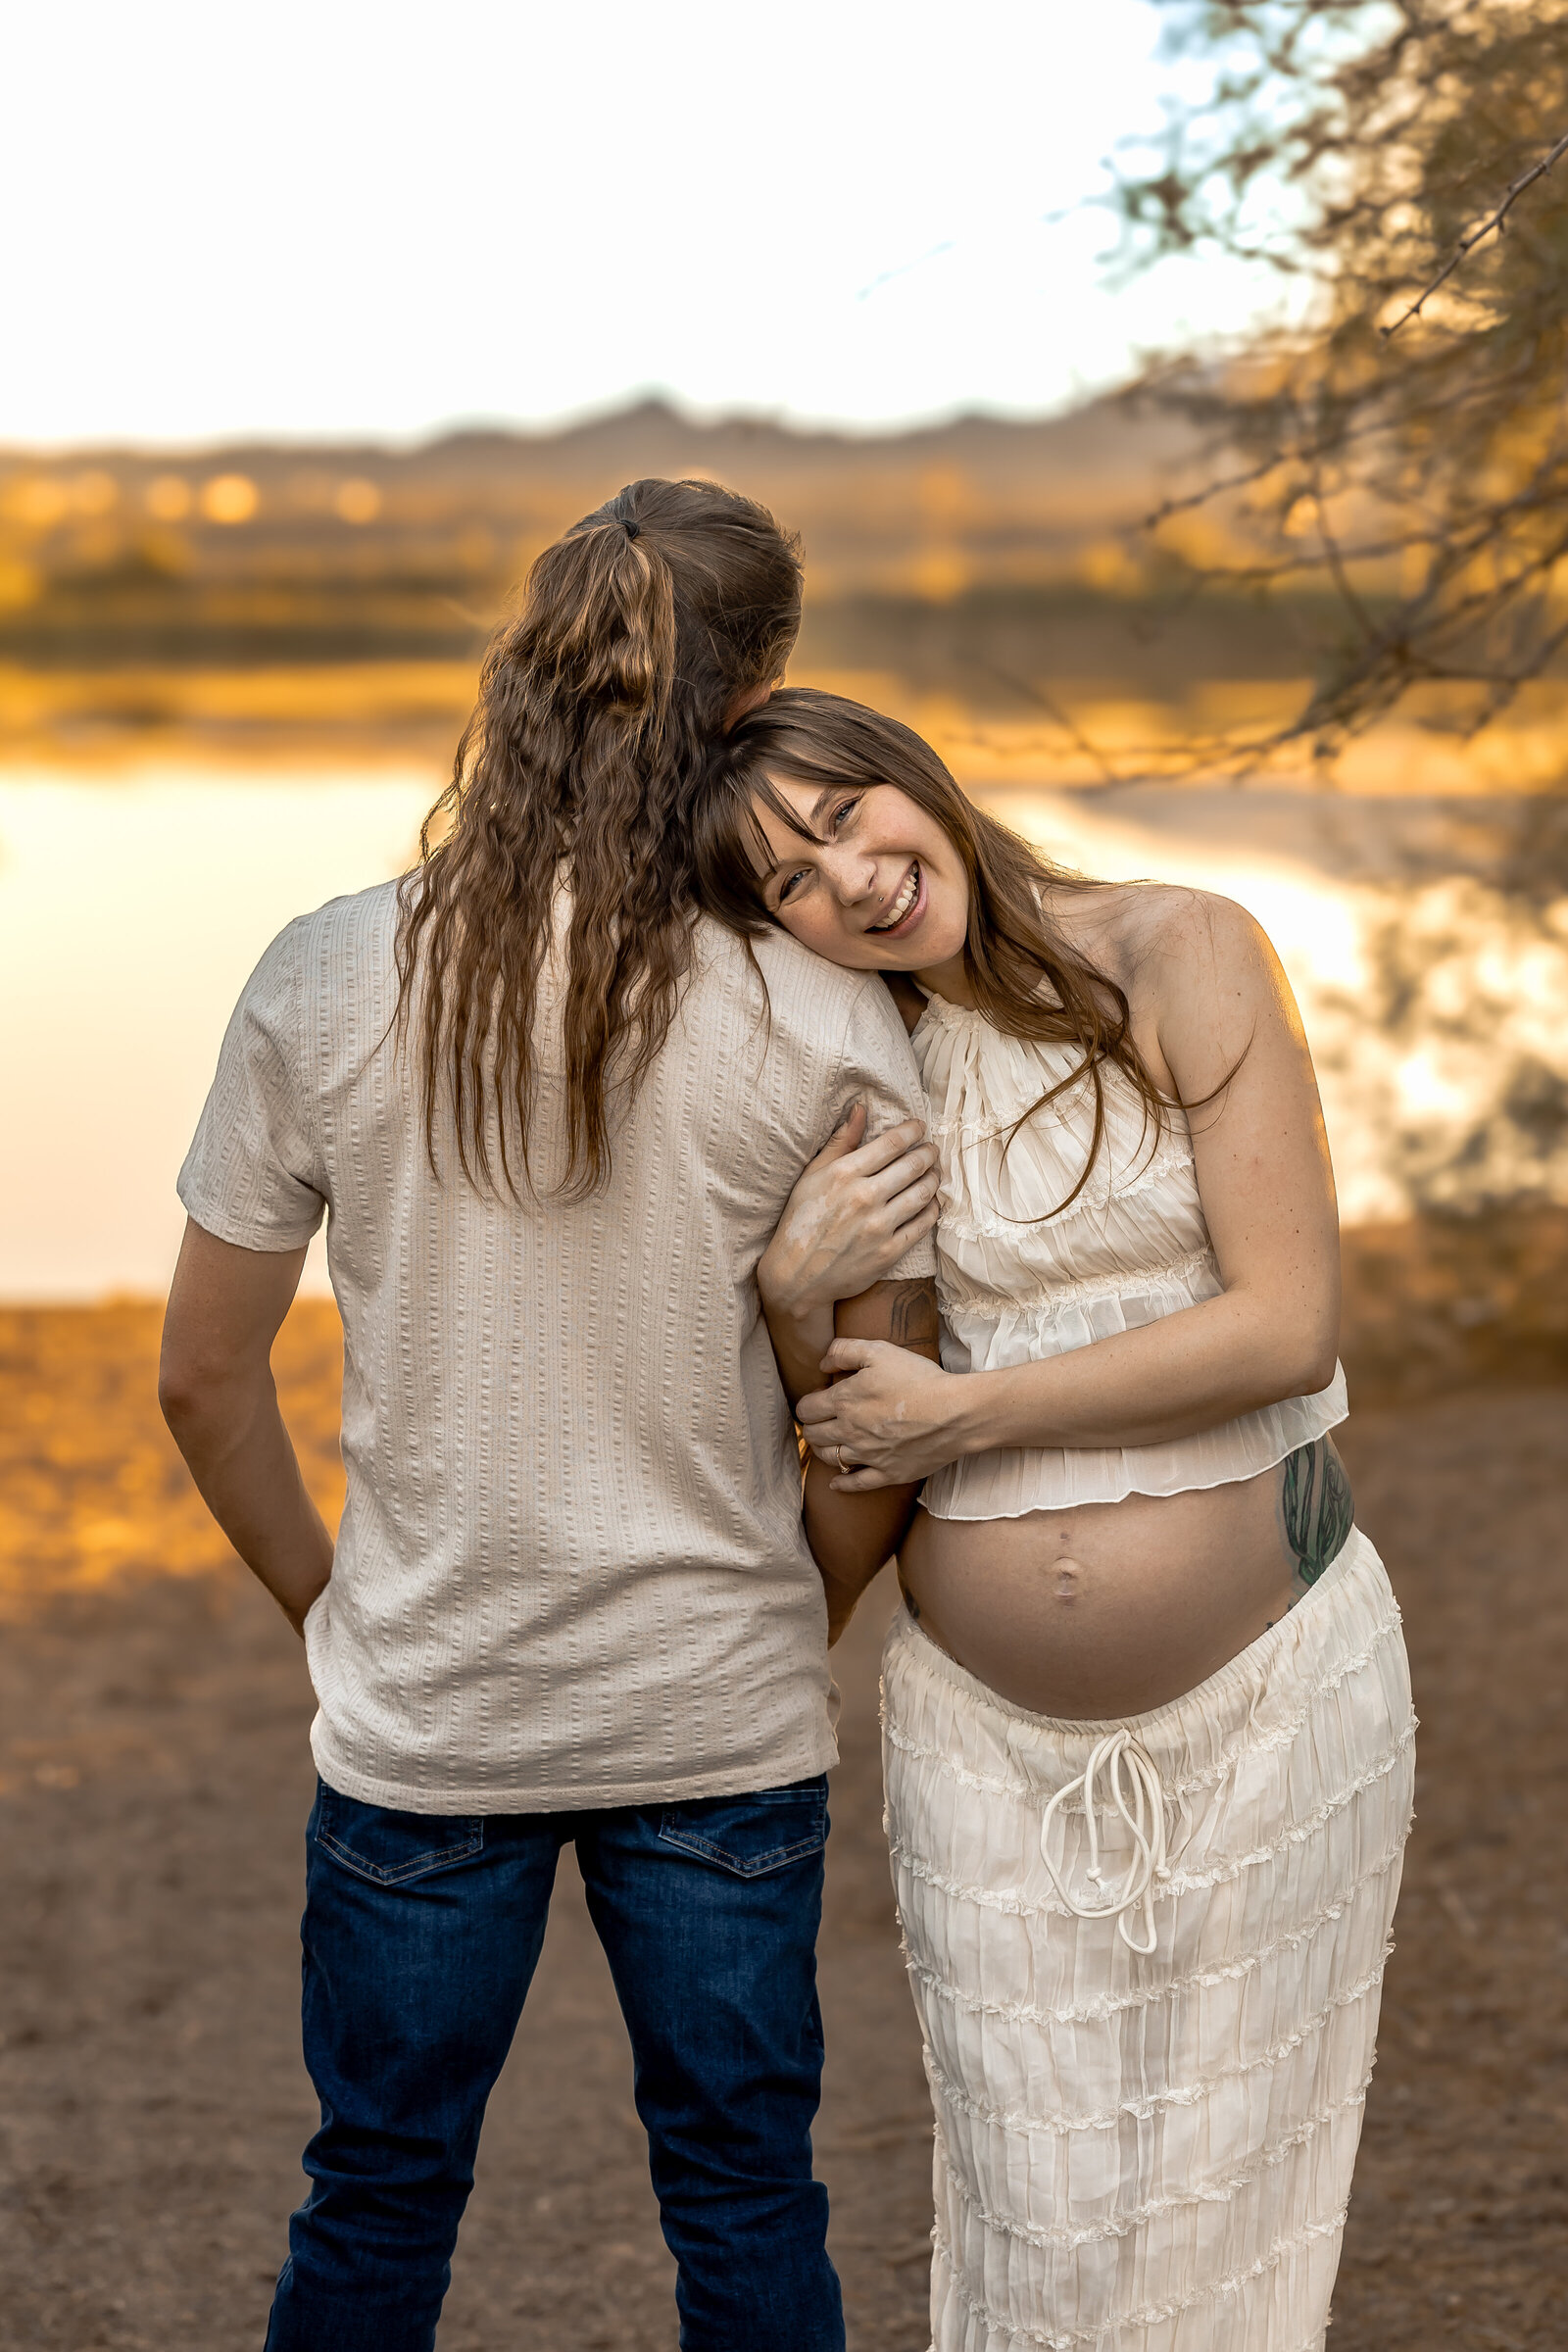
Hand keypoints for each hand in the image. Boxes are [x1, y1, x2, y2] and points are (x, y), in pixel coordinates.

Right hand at [758, 1103, 939, 1319]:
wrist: (797, 1276)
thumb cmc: (801, 1221)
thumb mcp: (812, 1176)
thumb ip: (840, 1143)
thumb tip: (861, 1109)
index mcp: (844, 1174)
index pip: (892, 1143)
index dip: (913, 1131)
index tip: (920, 1127)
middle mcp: (864, 1197)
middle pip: (913, 1165)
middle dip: (928, 1153)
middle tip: (932, 1150)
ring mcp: (879, 1226)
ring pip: (923, 1193)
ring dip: (934, 1179)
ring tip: (934, 1173)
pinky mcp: (889, 1252)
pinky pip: (923, 1224)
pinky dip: (932, 1209)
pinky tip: (930, 1202)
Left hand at [798, 1339, 970, 1490]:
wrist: (954, 1413)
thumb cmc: (919, 1379)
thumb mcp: (880, 1351)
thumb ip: (845, 1351)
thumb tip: (823, 1363)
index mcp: (844, 1401)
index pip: (807, 1409)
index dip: (806, 1404)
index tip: (816, 1400)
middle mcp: (849, 1432)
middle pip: (814, 1435)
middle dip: (811, 1427)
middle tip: (818, 1421)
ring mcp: (868, 1456)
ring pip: (830, 1459)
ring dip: (822, 1451)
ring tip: (827, 1443)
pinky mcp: (888, 1473)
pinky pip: (856, 1483)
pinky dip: (842, 1483)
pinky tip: (835, 1482)